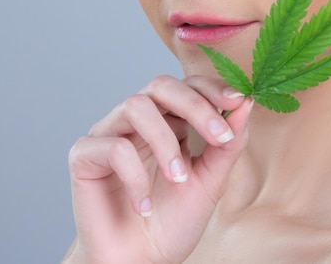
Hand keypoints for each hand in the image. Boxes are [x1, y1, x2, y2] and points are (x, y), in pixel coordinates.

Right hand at [63, 75, 251, 263]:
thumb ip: (227, 145)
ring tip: (179, 178)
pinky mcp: (84, 155)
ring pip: (136, 106)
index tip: (238, 100)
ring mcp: (109, 133)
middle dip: (195, 105)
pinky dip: (136, 176)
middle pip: (161, 85)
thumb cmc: (172, 221)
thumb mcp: (210, 182)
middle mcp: (137, 119)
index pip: (187, 86)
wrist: (138, 263)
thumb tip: (245, 103)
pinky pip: (113, 147)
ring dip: (165, 142)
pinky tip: (143, 205)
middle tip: (219, 136)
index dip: (212, 87)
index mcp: (167, 119)